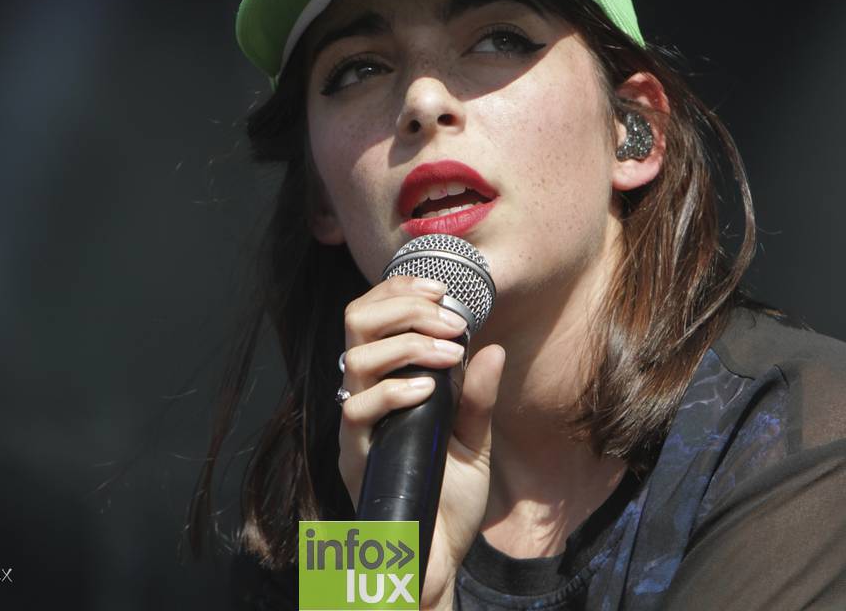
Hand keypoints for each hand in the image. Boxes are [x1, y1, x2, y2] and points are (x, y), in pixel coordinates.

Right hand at [337, 275, 505, 610]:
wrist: (437, 555)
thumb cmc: (449, 498)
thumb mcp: (473, 440)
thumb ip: (478, 397)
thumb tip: (492, 348)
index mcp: (385, 382)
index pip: (373, 315)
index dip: (401, 290)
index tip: (442, 290)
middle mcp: (363, 396)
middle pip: (355, 321)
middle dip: (404, 306)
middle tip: (449, 319)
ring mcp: (357, 425)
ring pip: (354, 357)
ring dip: (407, 342)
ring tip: (449, 354)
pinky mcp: (356, 455)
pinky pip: (359, 409)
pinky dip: (395, 389)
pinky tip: (428, 390)